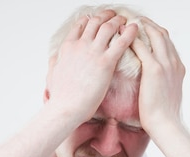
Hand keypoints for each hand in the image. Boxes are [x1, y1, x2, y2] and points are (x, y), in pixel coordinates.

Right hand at [45, 10, 138, 124]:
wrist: (66, 108)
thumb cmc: (61, 96)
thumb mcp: (53, 73)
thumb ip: (56, 61)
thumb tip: (55, 57)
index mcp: (68, 47)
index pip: (80, 25)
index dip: (90, 20)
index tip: (96, 19)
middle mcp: (80, 45)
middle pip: (95, 22)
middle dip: (106, 16)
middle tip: (114, 15)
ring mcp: (93, 52)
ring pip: (108, 27)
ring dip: (118, 20)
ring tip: (126, 19)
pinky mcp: (106, 63)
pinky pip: (121, 42)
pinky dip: (130, 33)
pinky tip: (135, 29)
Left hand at [131, 18, 185, 139]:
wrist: (166, 124)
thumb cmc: (164, 116)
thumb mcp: (168, 95)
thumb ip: (164, 84)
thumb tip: (156, 84)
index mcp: (178, 68)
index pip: (168, 43)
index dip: (156, 33)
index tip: (145, 29)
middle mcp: (174, 63)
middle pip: (162, 34)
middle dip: (149, 24)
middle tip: (135, 20)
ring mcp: (166, 64)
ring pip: (155, 35)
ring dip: (141, 26)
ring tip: (128, 22)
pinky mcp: (154, 69)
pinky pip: (142, 46)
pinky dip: (133, 38)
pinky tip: (123, 35)